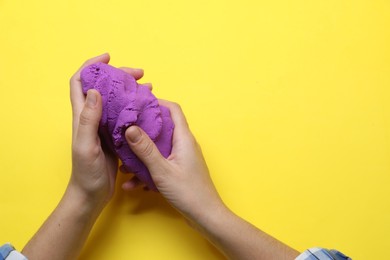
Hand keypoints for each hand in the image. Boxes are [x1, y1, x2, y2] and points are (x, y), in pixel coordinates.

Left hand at [69, 53, 146, 207]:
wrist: (92, 194)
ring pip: (117, 100)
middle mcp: (93, 117)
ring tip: (149, 87)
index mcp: (82, 116)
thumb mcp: (85, 145)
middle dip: (120, 75)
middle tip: (140, 74)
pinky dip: (136, 107)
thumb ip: (88, 119)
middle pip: (103, 87)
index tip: (108, 57)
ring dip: (131, 90)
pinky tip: (149, 108)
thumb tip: (94, 90)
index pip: (80, 82)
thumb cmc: (86, 173)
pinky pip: (126, 116)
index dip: (91, 66)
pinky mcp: (115, 137)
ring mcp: (104, 127)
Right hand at [123, 100, 224, 221]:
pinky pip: (160, 165)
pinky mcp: (179, 171)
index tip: (138, 103)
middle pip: (163, 128)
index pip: (173, 110)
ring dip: (142, 155)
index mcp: (184, 138)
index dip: (157, 103)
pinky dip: (147, 172)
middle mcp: (184, 145)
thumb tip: (130, 128)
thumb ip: (145, 149)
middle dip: (143, 130)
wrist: (205, 216)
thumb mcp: (162, 170)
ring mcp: (182, 158)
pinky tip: (132, 184)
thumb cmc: (189, 192)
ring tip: (124, 163)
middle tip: (124, 129)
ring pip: (158, 149)